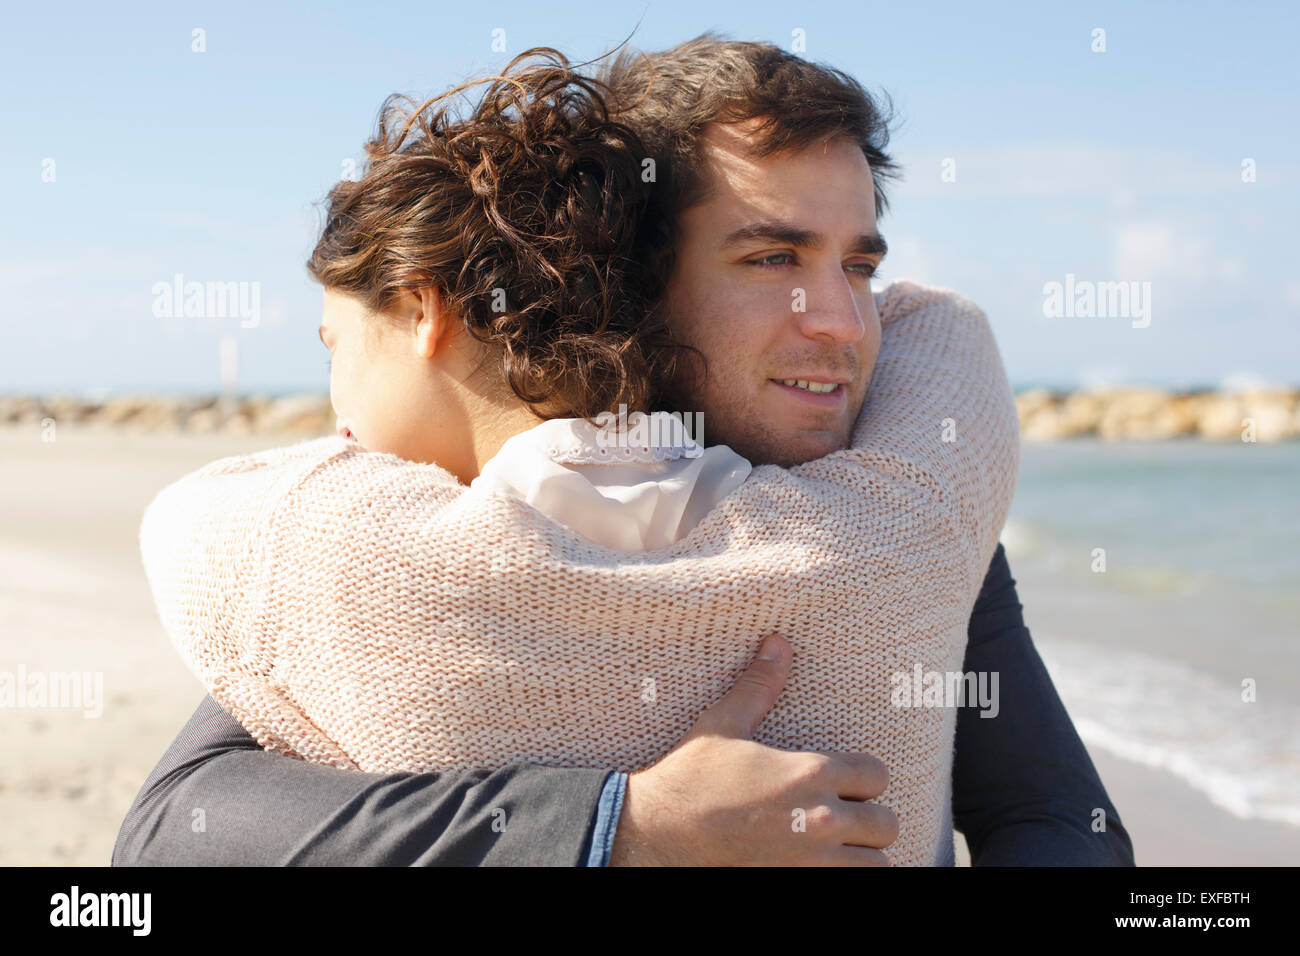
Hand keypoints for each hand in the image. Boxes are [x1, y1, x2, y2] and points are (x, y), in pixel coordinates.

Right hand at [609, 633, 898, 865]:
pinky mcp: (799, 887)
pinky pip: (851, 888)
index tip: (844, 783)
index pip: (877, 776)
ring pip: (877, 865)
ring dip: (862, 855)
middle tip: (844, 817)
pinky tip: (820, 865)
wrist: (654, 835)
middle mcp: (820, 821)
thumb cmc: (688, 780)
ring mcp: (812, 863)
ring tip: (839, 848)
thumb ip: (759, 685)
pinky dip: (843, 876)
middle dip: (869, 819)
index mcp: (810, 774)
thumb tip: (778, 642)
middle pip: (886, 824)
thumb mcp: (723, 726)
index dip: (863, 778)